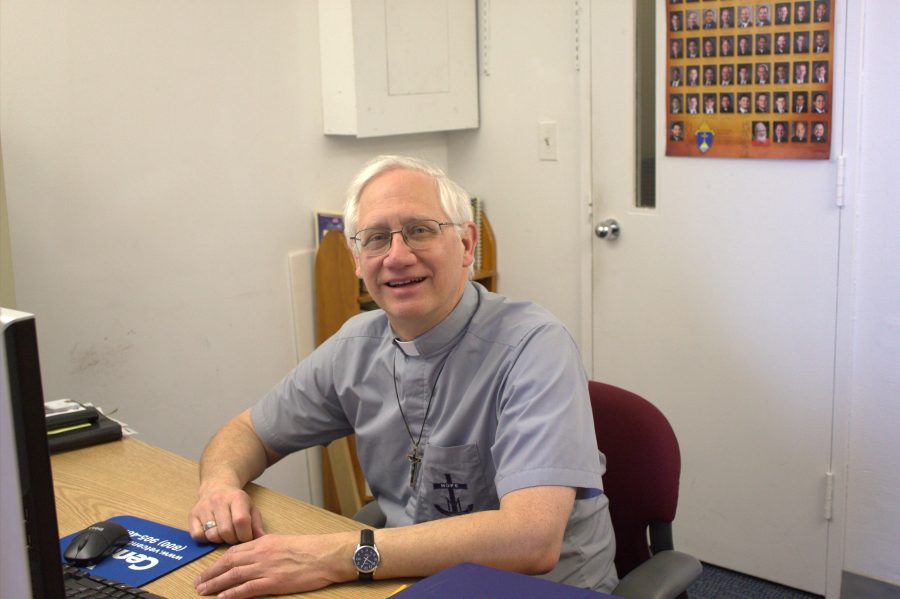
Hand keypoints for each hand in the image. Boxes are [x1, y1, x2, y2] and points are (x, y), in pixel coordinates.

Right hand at [189, 485, 265, 544]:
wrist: (217, 487)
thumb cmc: (237, 502)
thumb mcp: (251, 508)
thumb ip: (257, 524)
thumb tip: (261, 539)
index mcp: (237, 497)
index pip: (241, 521)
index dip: (245, 535)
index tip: (246, 537)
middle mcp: (218, 500)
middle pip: (226, 531)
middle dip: (232, 540)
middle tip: (235, 537)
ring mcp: (203, 507)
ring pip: (212, 535)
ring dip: (219, 540)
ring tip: (224, 534)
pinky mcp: (192, 514)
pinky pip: (197, 536)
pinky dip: (205, 540)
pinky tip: (212, 533)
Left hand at [194, 533, 352, 597]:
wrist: (326, 555)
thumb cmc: (310, 549)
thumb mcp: (284, 543)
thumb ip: (267, 549)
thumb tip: (255, 556)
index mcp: (264, 542)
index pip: (234, 552)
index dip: (218, 562)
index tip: (207, 570)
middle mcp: (261, 554)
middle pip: (229, 563)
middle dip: (210, 574)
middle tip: (197, 583)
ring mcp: (266, 568)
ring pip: (233, 575)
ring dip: (215, 584)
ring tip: (203, 591)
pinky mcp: (274, 582)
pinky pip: (248, 588)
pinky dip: (233, 593)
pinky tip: (222, 597)